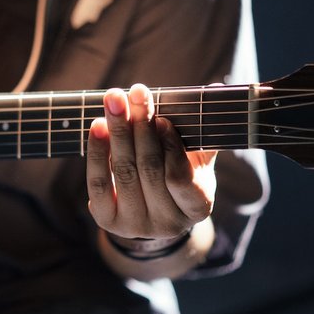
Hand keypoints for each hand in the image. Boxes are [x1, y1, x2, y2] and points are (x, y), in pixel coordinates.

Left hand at [86, 83, 216, 245]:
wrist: (151, 210)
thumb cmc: (179, 175)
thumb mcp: (196, 159)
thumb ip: (202, 130)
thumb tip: (216, 88)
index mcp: (197, 207)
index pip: (180, 178)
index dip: (170, 148)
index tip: (162, 119)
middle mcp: (167, 223)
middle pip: (149, 169)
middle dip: (141, 127)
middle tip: (136, 93)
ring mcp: (135, 225)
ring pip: (123, 172)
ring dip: (117, 132)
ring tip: (114, 100)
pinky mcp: (107, 220)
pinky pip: (99, 183)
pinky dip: (98, 152)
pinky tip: (98, 126)